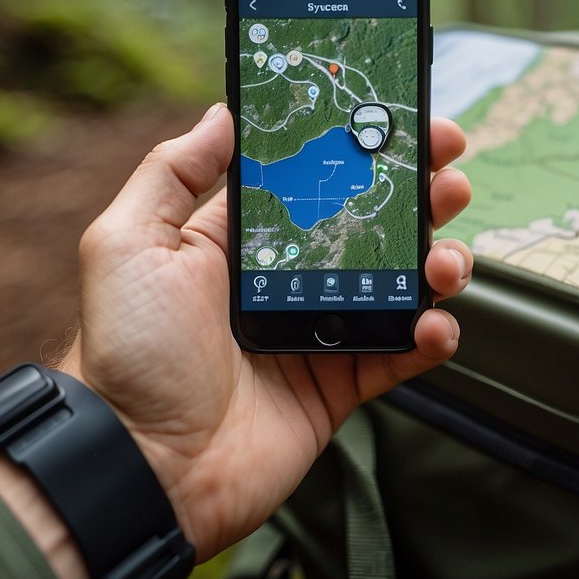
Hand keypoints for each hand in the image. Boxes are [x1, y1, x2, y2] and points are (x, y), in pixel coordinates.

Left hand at [60, 104, 472, 560]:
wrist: (144, 466)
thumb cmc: (128, 352)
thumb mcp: (128, 244)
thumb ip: (173, 172)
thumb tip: (223, 113)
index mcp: (243, 240)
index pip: (314, 177)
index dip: (359, 148)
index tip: (401, 118)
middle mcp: (288, 278)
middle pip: (371, 222)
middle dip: (418, 193)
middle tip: (449, 173)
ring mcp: (320, 331)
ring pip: (399, 282)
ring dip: (438, 260)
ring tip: (446, 259)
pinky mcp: (340, 384)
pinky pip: (400, 354)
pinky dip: (431, 336)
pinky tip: (434, 323)